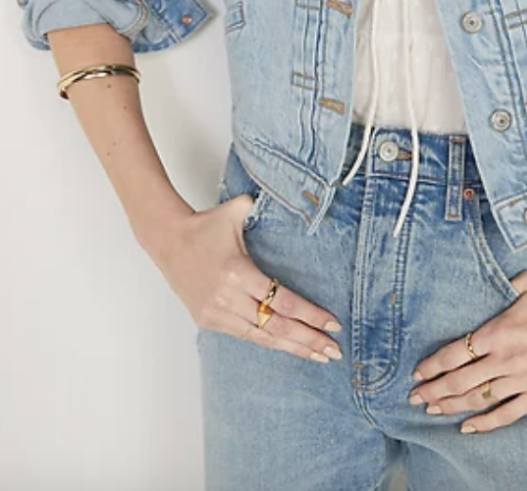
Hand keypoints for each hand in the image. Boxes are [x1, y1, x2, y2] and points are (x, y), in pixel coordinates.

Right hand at [146, 193, 344, 362]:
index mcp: (239, 273)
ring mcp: (217, 313)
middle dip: (308, 340)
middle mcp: (228, 298)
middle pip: (277, 326)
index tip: (333, 324)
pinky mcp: (208, 320)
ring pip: (262, 337)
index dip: (310, 316)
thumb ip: (262, 207)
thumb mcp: (236, 211)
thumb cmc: (205, 225)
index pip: (283, 301)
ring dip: (292, 347)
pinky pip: (245, 335)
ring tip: (318, 356)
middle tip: (334, 350)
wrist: (167, 240)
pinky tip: (288, 347)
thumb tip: (294, 195)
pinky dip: (269, 342)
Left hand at [408, 270, 526, 433]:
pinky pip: (507, 413)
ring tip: (432, 410)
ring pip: (478, 399)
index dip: (433, 365)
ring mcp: (522, 378)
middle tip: (415, 397)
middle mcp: (505, 359)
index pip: (455, 353)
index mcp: (498, 331)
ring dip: (452, 406)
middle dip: (434, 389)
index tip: (418, 373)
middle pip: (460, 381)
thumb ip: (505, 285)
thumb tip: (494, 287)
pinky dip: (485, 423)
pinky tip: (468, 427)